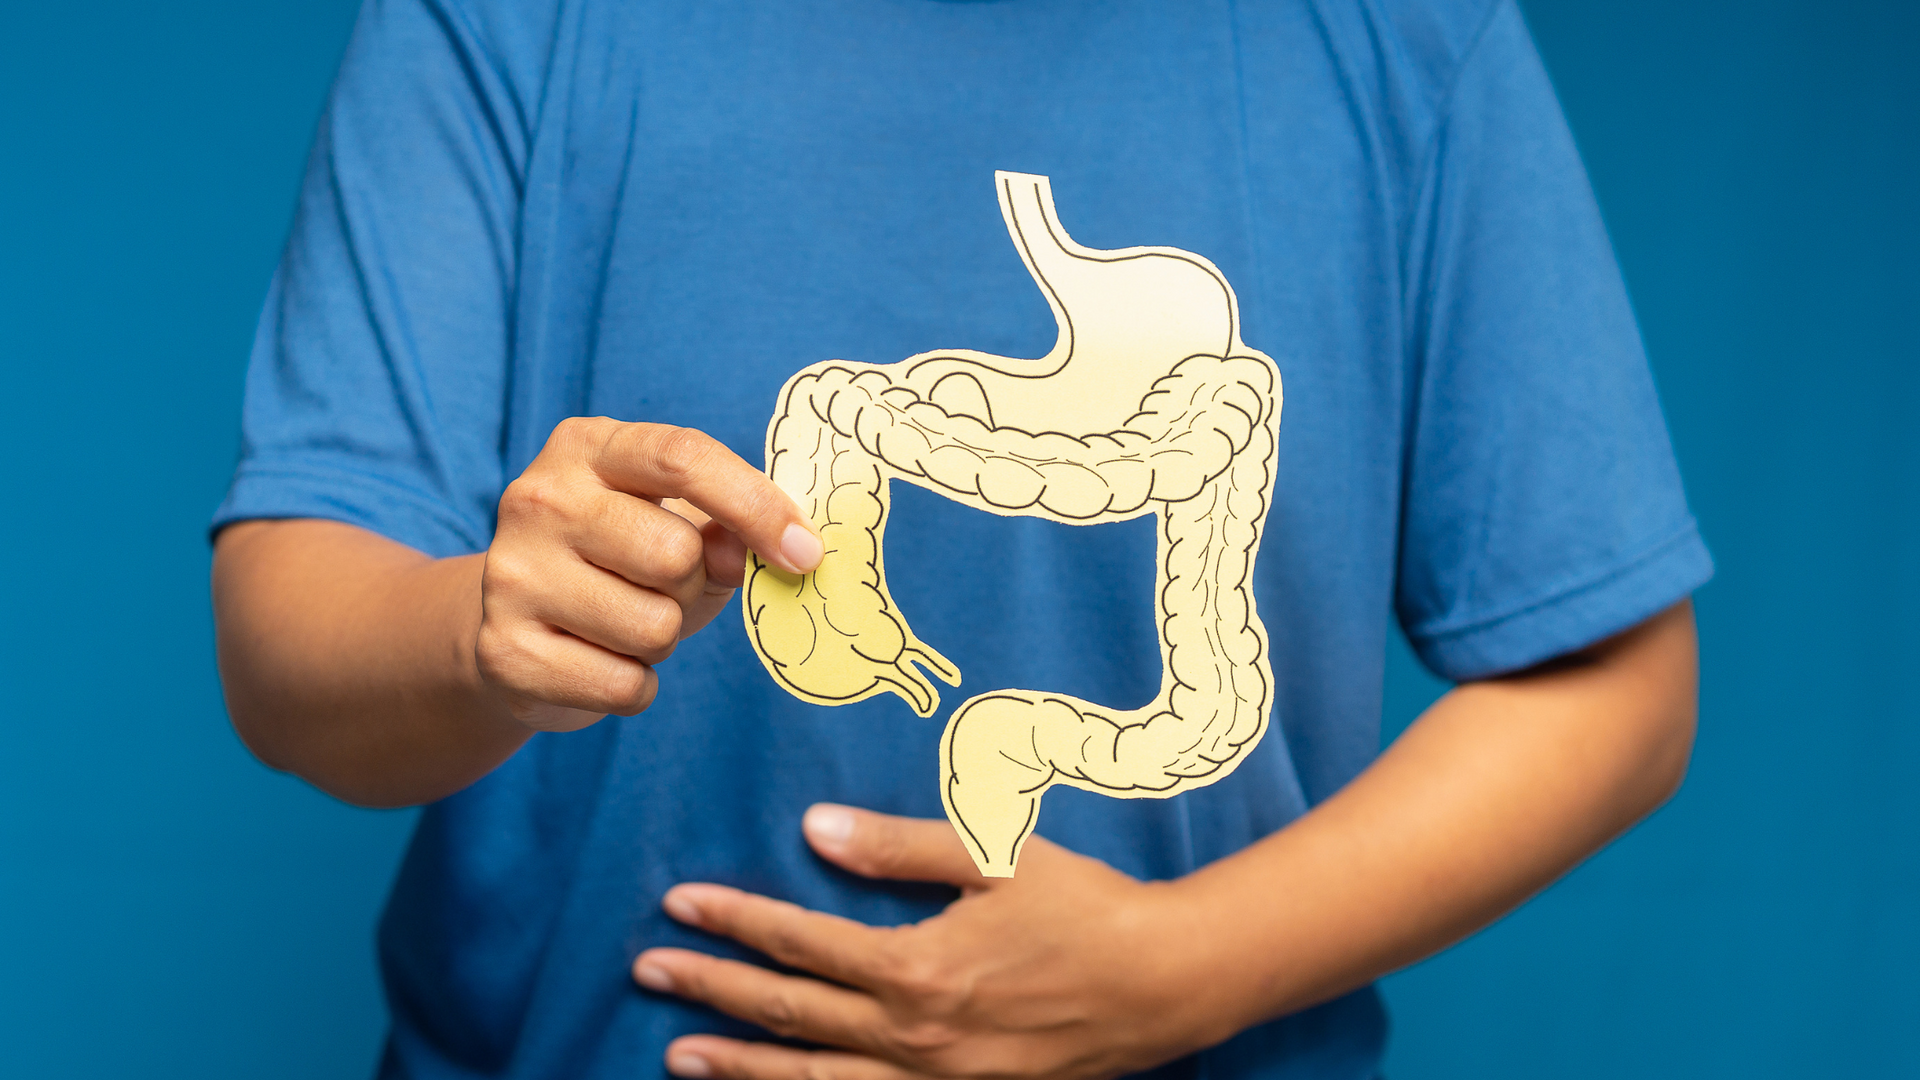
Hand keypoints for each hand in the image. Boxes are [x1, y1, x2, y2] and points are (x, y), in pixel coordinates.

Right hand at [475, 417, 823, 731]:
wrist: (517, 625)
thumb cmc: (620, 563)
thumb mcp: (676, 526)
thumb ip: (730, 529)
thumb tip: (784, 550)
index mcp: (585, 448)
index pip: (683, 458)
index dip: (756, 505)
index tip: (805, 552)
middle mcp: (537, 500)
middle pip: (675, 553)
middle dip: (691, 586)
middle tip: (660, 589)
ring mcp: (511, 576)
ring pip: (653, 627)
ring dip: (662, 639)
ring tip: (624, 623)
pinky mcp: (504, 652)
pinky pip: (623, 686)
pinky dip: (634, 687)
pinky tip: (600, 662)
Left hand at [632, 806, 1244, 1079]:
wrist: (1164, 986)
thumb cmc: (1084, 908)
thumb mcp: (995, 857)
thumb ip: (899, 845)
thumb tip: (815, 830)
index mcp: (918, 968)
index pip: (800, 943)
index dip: (734, 922)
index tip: (679, 904)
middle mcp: (914, 1036)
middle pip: (791, 1014)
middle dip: (713, 992)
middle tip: (649, 972)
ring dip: (742, 1067)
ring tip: (681, 1055)